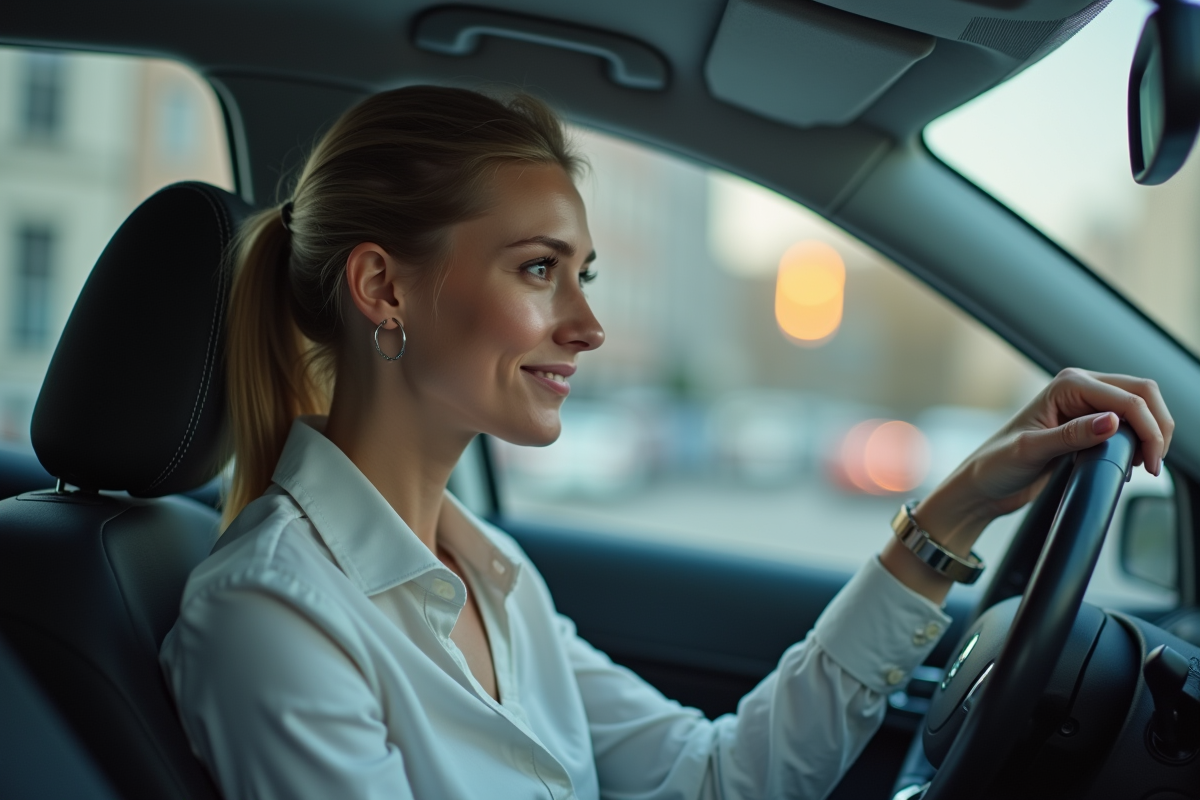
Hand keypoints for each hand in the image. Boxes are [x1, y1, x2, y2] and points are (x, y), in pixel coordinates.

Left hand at [882, 368, 1172, 601]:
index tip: (1150, 461)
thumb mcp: (1032, 451)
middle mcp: (1080, 389)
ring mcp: (1086, 407)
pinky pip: (1129, 425)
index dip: (1148, 427)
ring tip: (1144, 466)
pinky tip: (1131, 465)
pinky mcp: (1088, 427)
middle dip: (1157, 427)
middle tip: (1153, 464)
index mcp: (1067, 384)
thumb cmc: (996, 465)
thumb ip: (1072, 436)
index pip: (1128, 398)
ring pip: (1140, 408)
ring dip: (1151, 434)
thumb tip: (1112, 421)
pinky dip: (1139, 442)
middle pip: (1143, 394)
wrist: (982, 487)